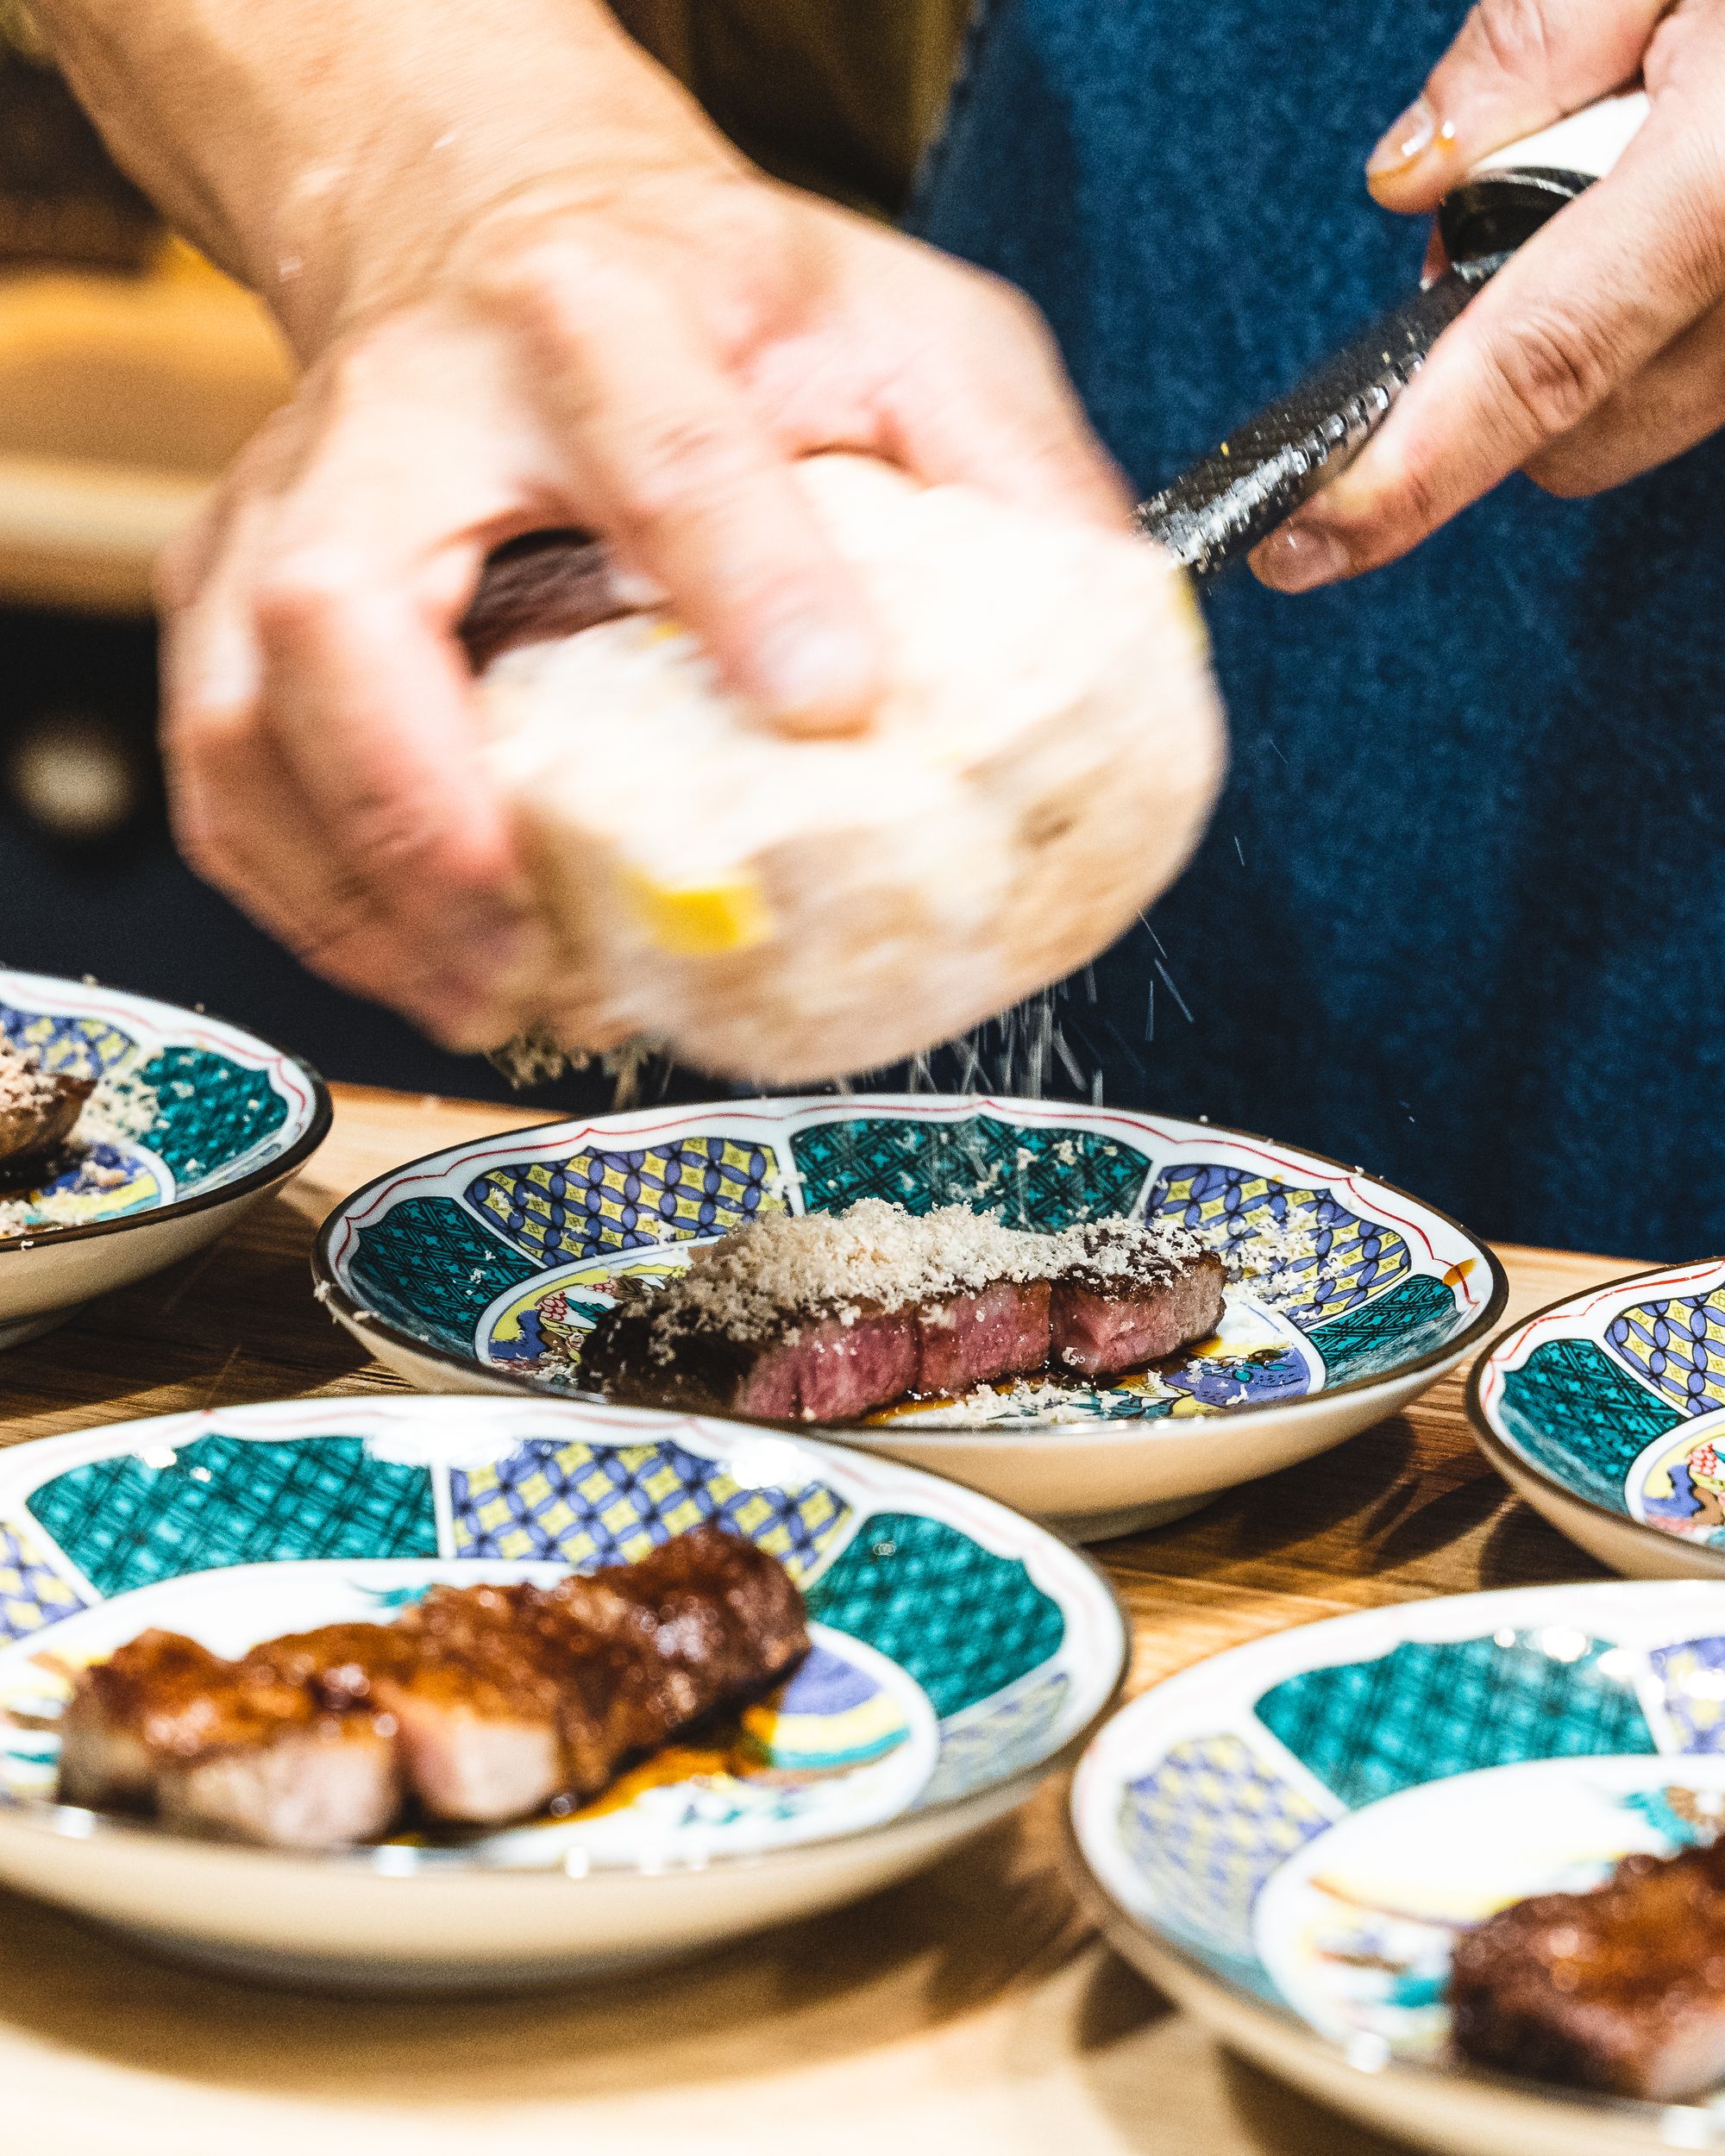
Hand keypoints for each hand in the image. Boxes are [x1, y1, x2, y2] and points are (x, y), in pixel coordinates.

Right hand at [159, 124, 1127, 1048]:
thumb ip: (1005, 465)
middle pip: (341, 616)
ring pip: (244, 733)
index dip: (735, 579)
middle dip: (427, 818)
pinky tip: (435, 968)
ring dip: (362, 905)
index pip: (657, 450)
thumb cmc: (705, 302)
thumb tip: (1116, 654)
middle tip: (536, 961)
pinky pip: (228, 784)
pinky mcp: (237, 598)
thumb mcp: (900, 327)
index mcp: (595, 326)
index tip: (828, 704)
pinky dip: (319, 906)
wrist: (503, 241)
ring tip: (501, 1003)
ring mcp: (291, 513)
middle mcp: (409, 419)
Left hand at [1251, 0, 1724, 592]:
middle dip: (1501, 355)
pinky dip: (1669, 314)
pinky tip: (1702, 195)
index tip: (1298, 544)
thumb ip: (1539, 34)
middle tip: (1520, 185)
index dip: (1400, 477)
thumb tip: (1410, 177)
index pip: (1533, 367)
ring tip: (1646, 158)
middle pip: (1574, 428)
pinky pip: (1710, 373)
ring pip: (1643, 410)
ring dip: (1594, 329)